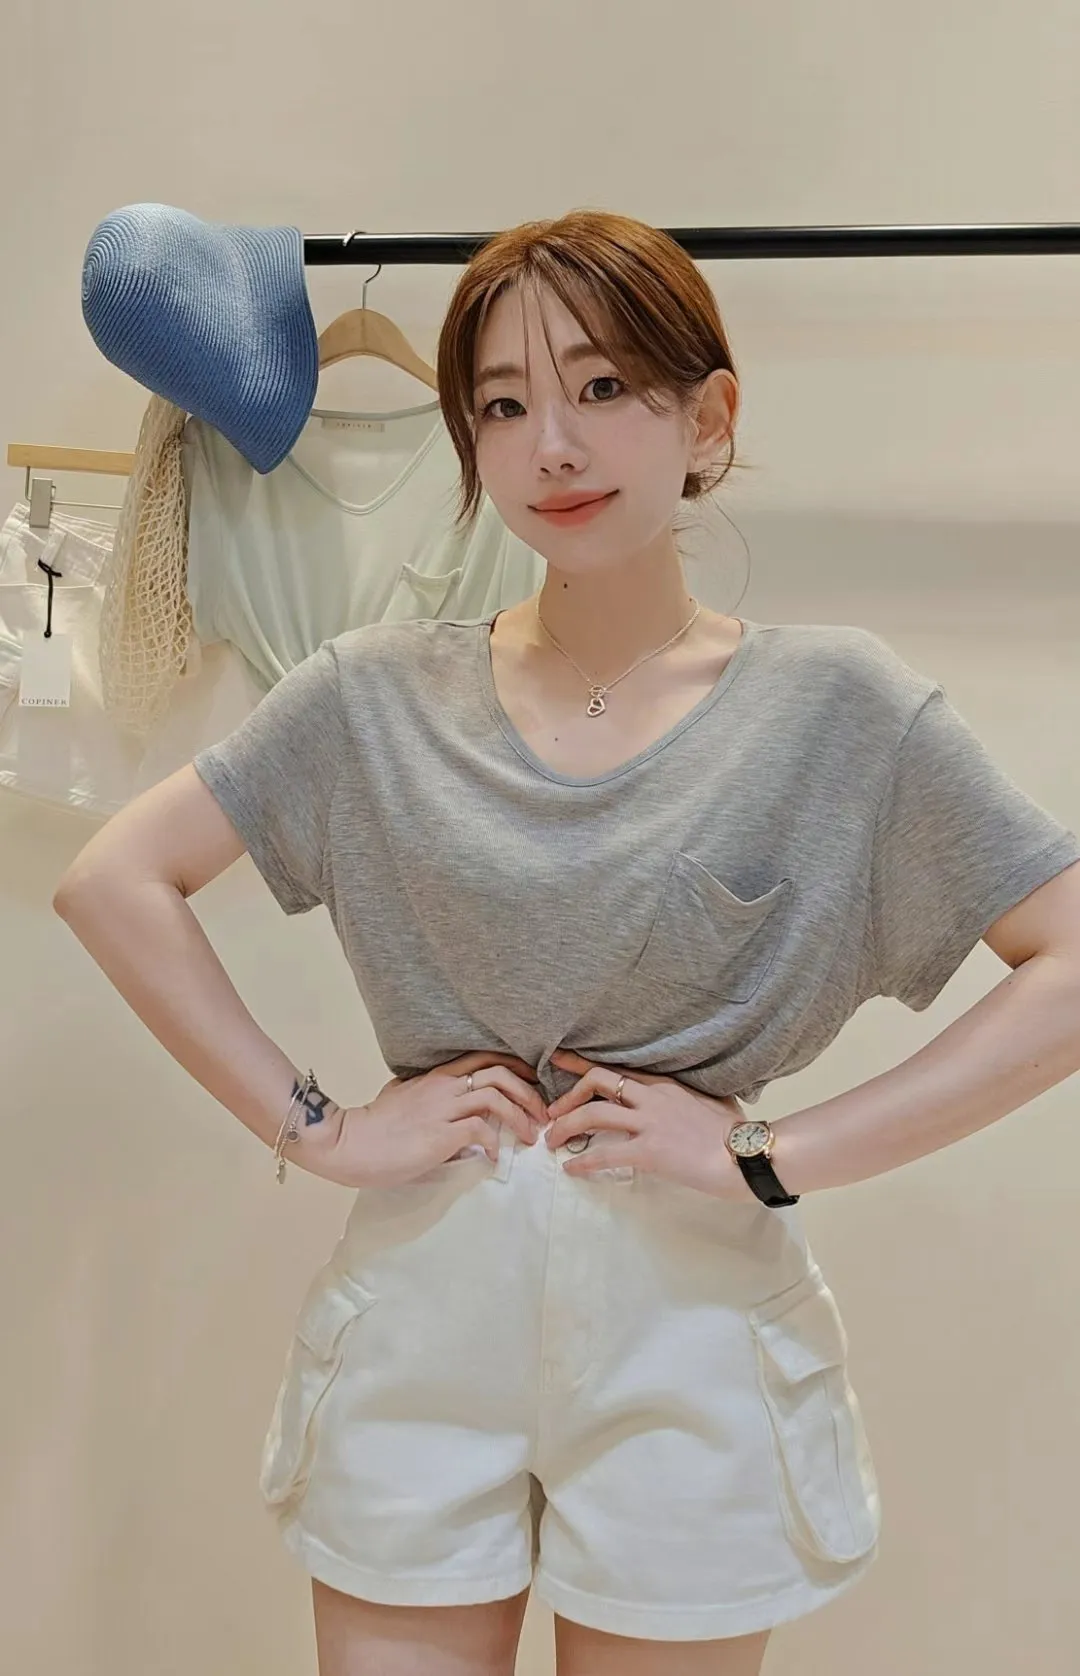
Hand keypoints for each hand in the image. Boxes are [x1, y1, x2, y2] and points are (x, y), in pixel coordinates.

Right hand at [297, 1052, 547, 1188]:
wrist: (348, 1143)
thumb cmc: (373, 1129)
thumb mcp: (401, 1101)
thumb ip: (425, 1099)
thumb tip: (445, 1117)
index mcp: (437, 1077)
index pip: (485, 1058)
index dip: (516, 1068)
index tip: (533, 1084)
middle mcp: (443, 1087)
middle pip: (499, 1073)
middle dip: (529, 1092)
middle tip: (542, 1114)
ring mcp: (442, 1109)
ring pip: (496, 1098)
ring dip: (520, 1117)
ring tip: (530, 1138)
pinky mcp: (440, 1134)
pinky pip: (480, 1132)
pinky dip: (495, 1145)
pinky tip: (495, 1159)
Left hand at [543, 1048, 757, 1202]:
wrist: (747, 1154)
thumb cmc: (736, 1132)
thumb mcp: (712, 1102)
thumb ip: (692, 1098)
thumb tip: (691, 1102)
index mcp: (665, 1085)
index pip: (618, 1068)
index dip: (584, 1064)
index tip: (559, 1060)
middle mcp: (652, 1097)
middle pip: (598, 1081)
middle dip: (568, 1095)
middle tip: (552, 1112)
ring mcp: (650, 1122)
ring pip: (594, 1114)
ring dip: (567, 1125)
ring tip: (552, 1141)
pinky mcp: (650, 1150)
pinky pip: (606, 1154)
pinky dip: (583, 1160)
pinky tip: (571, 1168)